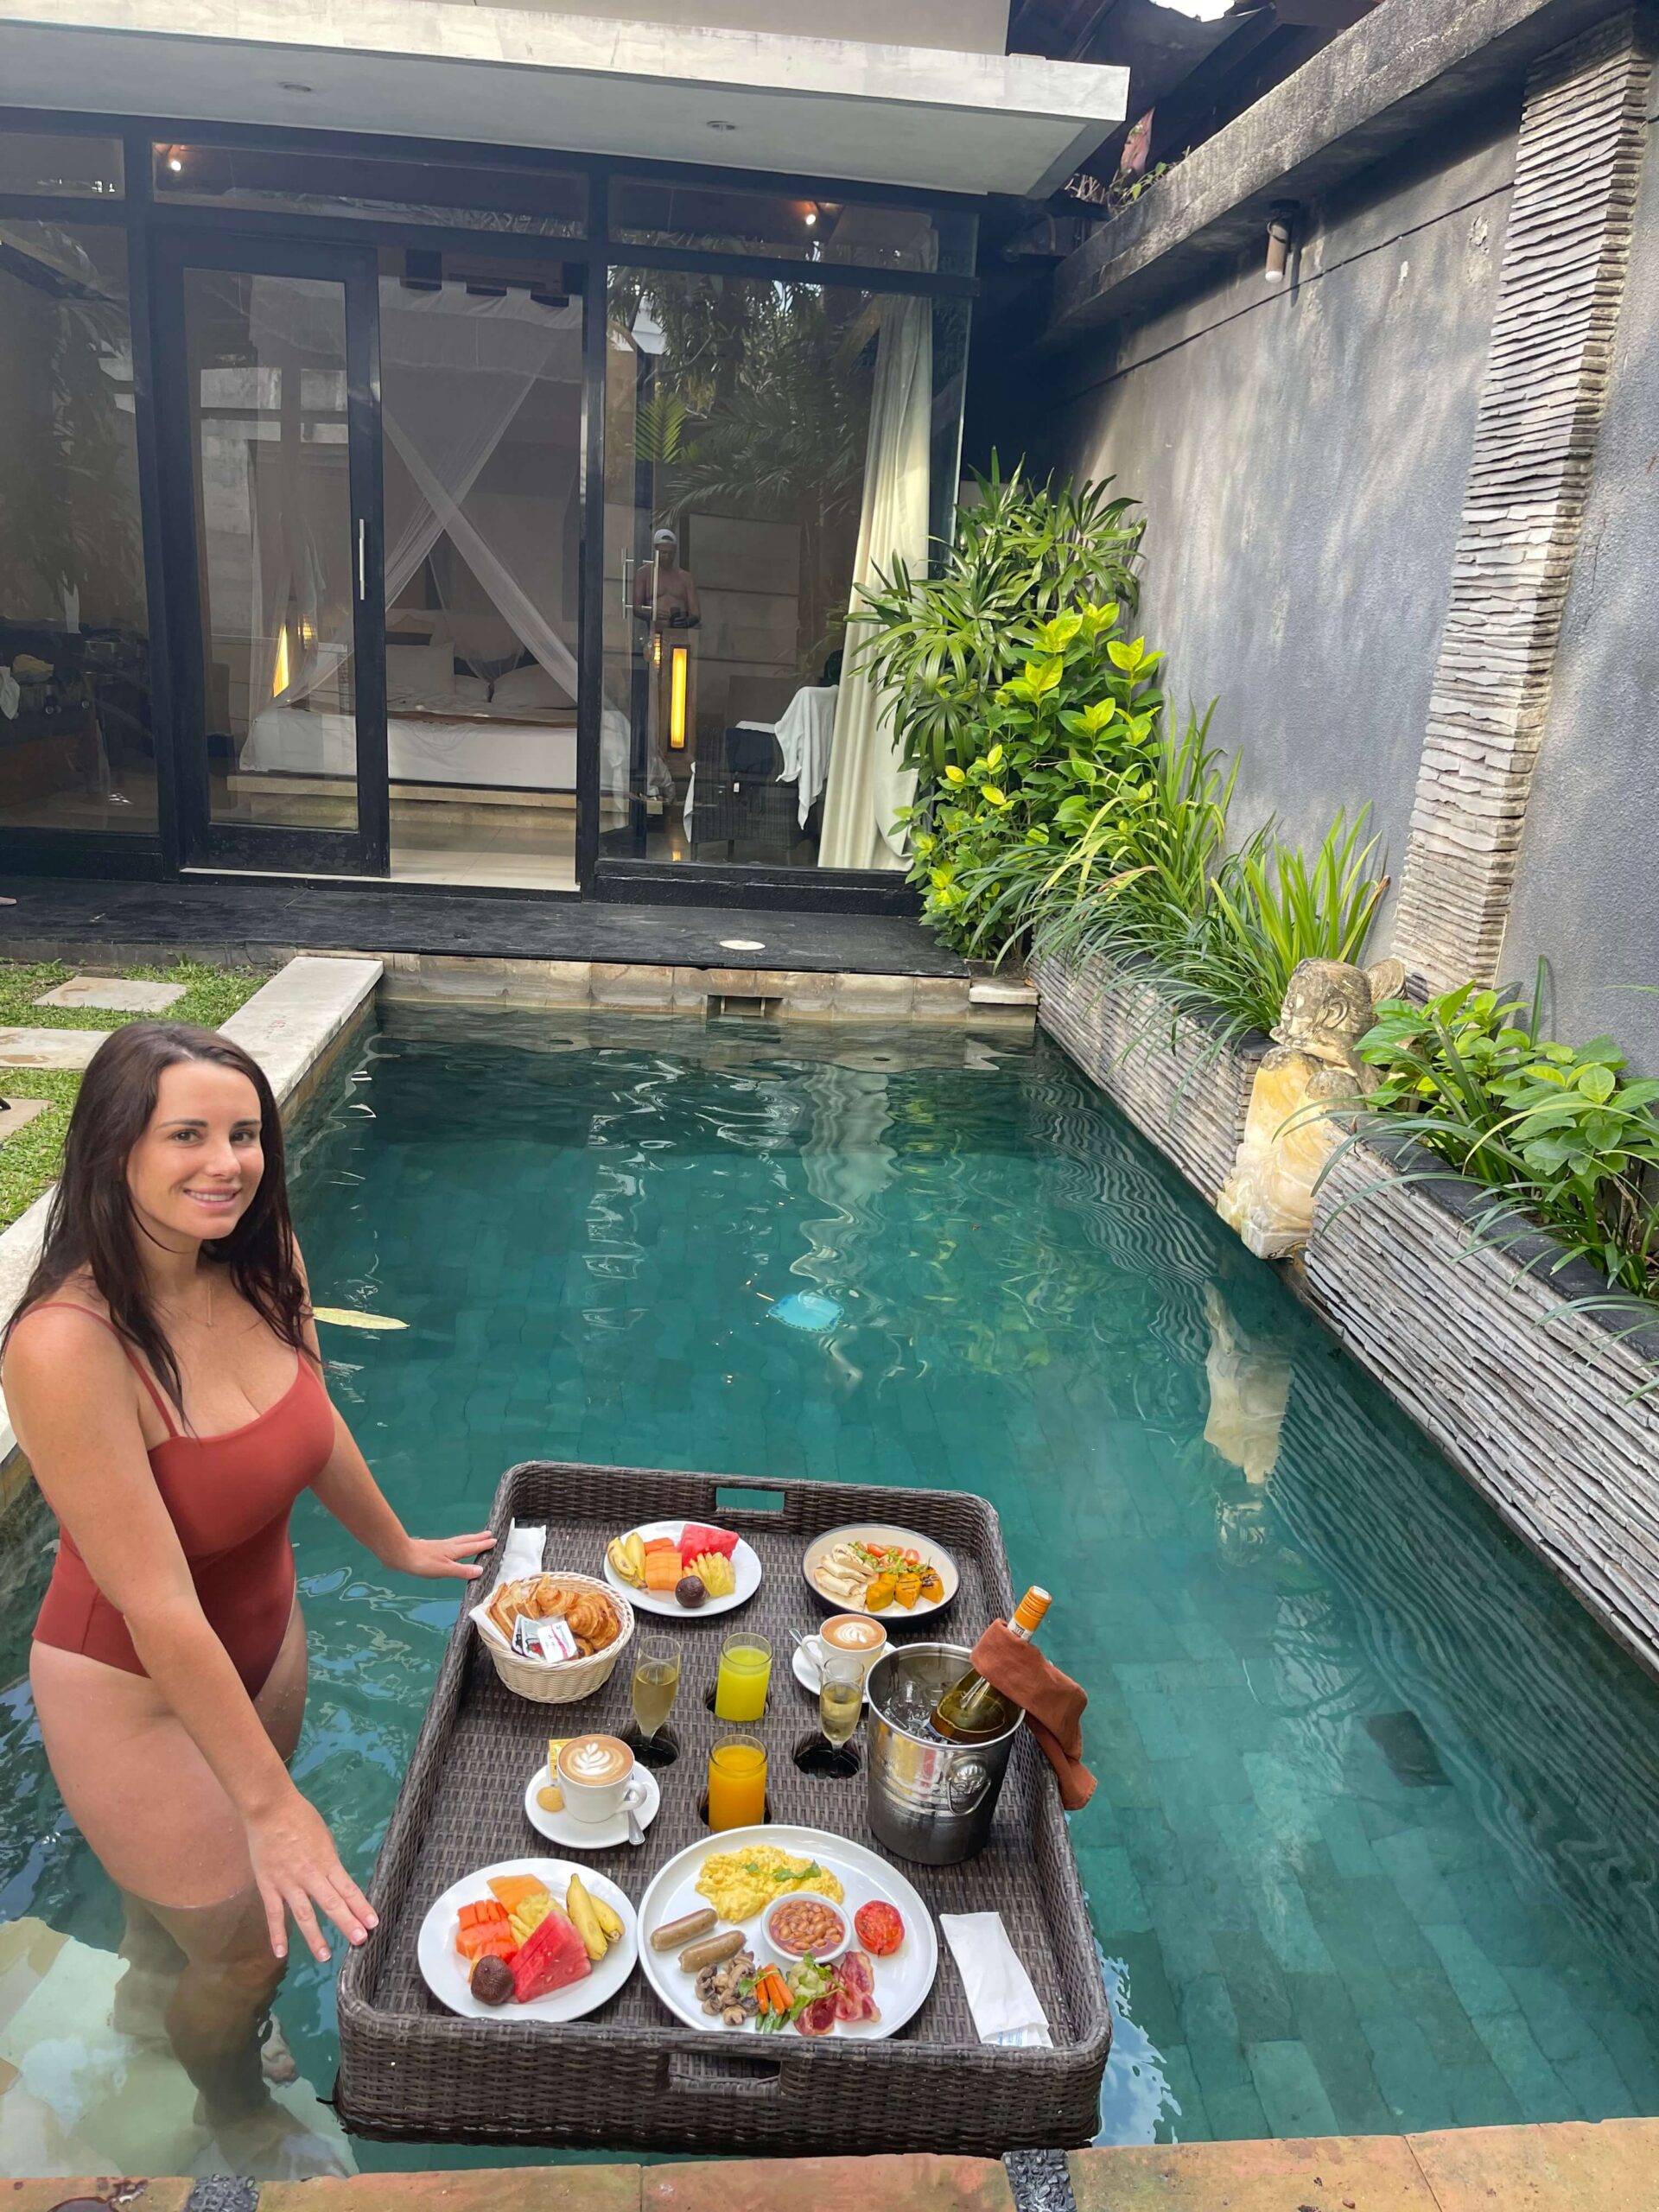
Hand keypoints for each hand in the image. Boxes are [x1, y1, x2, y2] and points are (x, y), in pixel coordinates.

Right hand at [246, 1789, 377, 1963]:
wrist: (270, 1809)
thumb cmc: (301, 1818)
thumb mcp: (324, 1837)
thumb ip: (329, 1861)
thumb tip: (334, 1880)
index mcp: (327, 1861)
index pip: (348, 1888)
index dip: (361, 1906)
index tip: (373, 1923)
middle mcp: (310, 1875)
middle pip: (331, 1903)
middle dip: (347, 1923)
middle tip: (359, 1941)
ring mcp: (288, 1883)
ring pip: (304, 1914)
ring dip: (315, 1937)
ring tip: (325, 1957)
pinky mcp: (268, 1885)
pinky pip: (273, 1913)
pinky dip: (277, 1933)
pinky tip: (280, 1953)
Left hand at [385, 1529, 495, 1580]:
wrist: (400, 1554)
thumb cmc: (422, 1563)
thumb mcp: (444, 1570)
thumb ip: (462, 1570)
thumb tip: (481, 1570)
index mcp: (453, 1551)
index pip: (471, 1548)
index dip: (483, 1545)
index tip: (494, 1540)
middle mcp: (448, 1546)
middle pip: (466, 1541)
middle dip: (478, 1538)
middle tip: (488, 1534)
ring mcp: (439, 1547)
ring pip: (458, 1541)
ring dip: (468, 1539)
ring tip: (474, 1538)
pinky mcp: (430, 1549)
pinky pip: (449, 1544)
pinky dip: (456, 1544)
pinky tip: (450, 1547)